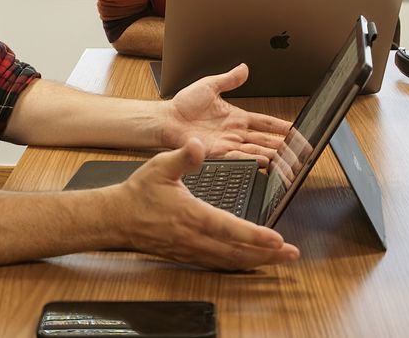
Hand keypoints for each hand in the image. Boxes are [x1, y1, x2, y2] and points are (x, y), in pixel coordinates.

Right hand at [113, 139, 299, 270]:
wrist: (116, 219)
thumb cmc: (139, 194)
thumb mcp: (160, 166)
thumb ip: (184, 156)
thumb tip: (199, 143)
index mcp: (191, 215)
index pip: (229, 228)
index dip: (254, 236)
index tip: (277, 239)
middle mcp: (194, 238)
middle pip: (237, 252)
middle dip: (267, 255)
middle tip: (291, 254)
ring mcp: (192, 250)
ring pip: (230, 261)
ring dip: (257, 262)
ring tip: (279, 259)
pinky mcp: (188, 255)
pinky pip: (219, 264)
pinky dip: (239, 265)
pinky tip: (251, 262)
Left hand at [162, 63, 292, 166]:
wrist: (166, 118)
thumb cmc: (184, 104)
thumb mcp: (210, 85)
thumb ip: (229, 79)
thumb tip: (244, 67)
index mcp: (237, 117)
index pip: (265, 122)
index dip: (281, 127)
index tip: (297, 131)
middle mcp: (235, 133)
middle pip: (266, 140)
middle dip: (284, 148)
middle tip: (301, 153)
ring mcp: (227, 144)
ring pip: (257, 151)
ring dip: (273, 157)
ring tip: (289, 162)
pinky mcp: (217, 153)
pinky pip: (238, 158)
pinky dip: (251, 160)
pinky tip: (264, 162)